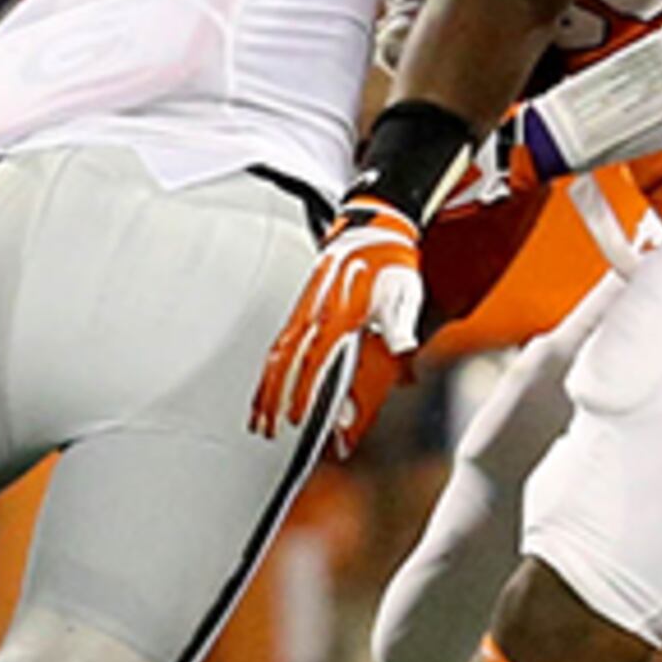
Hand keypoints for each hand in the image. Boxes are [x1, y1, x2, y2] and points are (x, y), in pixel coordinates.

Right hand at [248, 194, 426, 456]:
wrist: (373, 231)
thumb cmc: (391, 265)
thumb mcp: (404, 293)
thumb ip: (399, 323)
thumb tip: (402, 347)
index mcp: (338, 315)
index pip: (315, 362)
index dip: (303, 393)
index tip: (297, 420)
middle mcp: (314, 315)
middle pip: (283, 363)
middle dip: (270, 399)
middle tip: (264, 429)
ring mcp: (304, 313)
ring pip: (275, 356)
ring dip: (264, 388)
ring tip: (256, 416)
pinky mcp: (302, 311)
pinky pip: (279, 344)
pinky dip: (269, 368)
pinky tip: (267, 382)